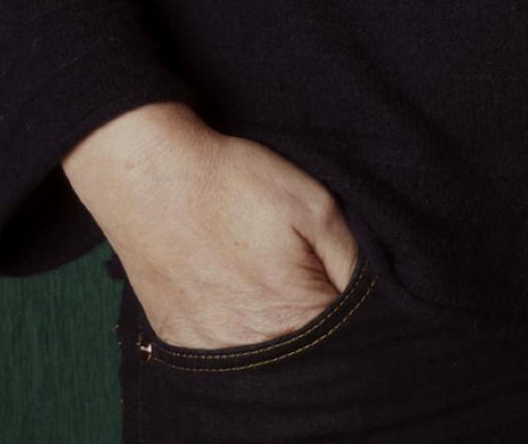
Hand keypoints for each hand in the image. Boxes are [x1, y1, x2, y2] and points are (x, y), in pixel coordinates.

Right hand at [63, 103, 355, 349]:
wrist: (152, 178)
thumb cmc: (236, 184)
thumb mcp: (316, 205)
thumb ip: (353, 259)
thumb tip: (375, 295)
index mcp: (294, 311)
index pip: (346, 330)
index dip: (350, 298)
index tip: (334, 266)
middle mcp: (252, 342)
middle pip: (306, 344)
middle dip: (314, 310)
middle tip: (294, 261)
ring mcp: (212, 346)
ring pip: (267, 348)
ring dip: (275, 321)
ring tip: (260, 269)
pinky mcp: (181, 340)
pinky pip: (226, 346)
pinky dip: (237, 324)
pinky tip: (231, 284)